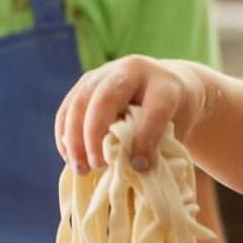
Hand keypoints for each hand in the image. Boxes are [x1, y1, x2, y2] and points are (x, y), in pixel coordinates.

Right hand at [55, 55, 207, 173]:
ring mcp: (106, 73)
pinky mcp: (88, 82)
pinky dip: (65, 135)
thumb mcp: (177, 132)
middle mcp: (134, 71)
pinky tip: (69, 157)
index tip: (140, 167)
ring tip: (80, 169)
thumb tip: (131, 172)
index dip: (145, 140)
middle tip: (97, 166)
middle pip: (105, 98)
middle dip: (95, 135)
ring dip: (75, 139)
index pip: (154, 110)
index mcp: (164, 86)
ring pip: (80, 102)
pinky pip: (68, 108)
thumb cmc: (174, 119)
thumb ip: (158, 148)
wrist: (169, 86)